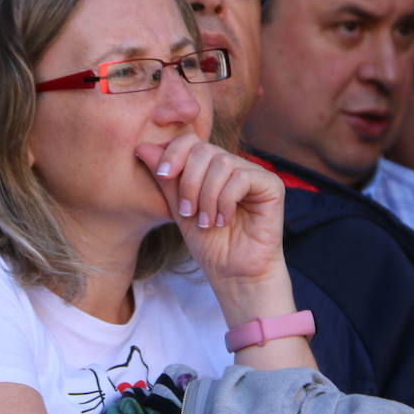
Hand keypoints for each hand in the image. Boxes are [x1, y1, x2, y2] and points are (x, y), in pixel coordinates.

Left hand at [136, 135, 286, 286]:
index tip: (163, 174)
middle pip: (204, 149)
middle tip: (187, 212)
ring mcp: (254, 174)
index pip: (191, 141)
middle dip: (189, 181)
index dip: (174, 152)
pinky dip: (225, 201)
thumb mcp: (179, 208)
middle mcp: (234, 166)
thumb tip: (142, 147)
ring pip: (222, 163)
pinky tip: (223, 221)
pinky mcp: (271, 185)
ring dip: (207, 196)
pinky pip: (241, 178)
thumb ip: (167, 179)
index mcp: (212, 168)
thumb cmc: (209, 244)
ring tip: (206, 222)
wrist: (233, 273)